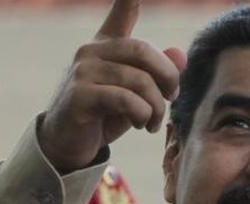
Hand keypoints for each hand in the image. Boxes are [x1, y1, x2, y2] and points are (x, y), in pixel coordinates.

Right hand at [38, 0, 186, 172]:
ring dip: (156, 107)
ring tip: (152, 123)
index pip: (121, 13)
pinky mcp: (79, 95)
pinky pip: (125, 99)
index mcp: (106, 45)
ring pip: (139, 81)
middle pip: (144, 51)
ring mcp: (83, 71)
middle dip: (168, 77)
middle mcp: (91, 51)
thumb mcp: (137, 94)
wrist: (69, 143)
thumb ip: (158, 74)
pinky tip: (142, 124)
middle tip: (171, 98)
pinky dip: (142, 114)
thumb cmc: (106, 115)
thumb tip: (180, 54)